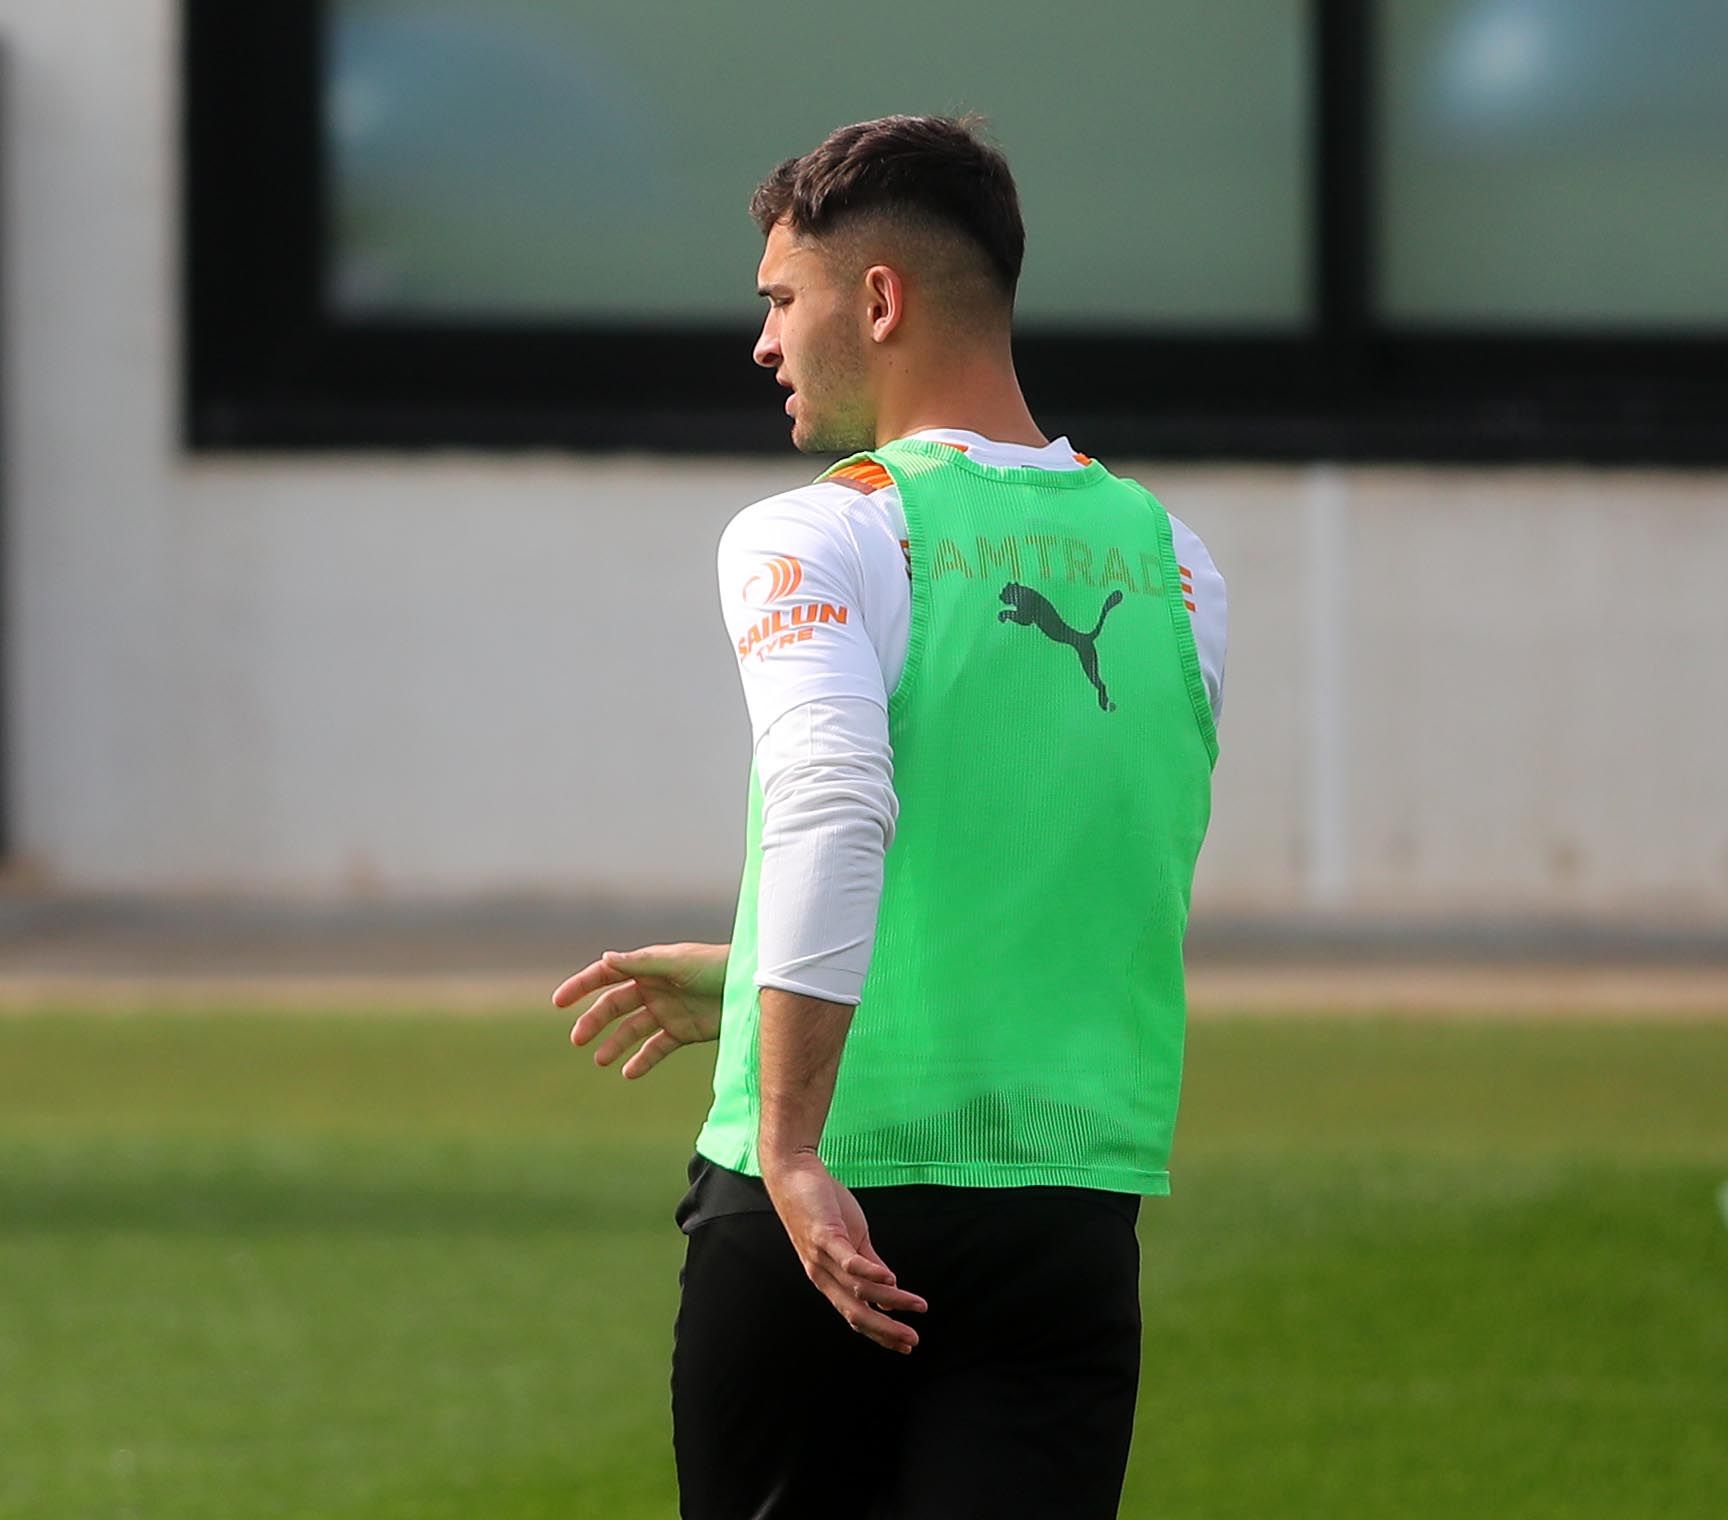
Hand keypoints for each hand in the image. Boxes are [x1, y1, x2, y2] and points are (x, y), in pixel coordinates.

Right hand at [552, 942, 727, 1079]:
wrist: (753, 987)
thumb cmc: (717, 966)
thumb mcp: (678, 964)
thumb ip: (642, 964)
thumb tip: (606, 958)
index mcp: (649, 967)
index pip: (607, 975)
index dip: (581, 986)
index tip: (559, 1002)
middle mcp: (654, 989)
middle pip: (614, 1006)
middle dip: (594, 1022)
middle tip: (577, 1039)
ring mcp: (667, 1011)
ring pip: (632, 1031)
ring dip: (614, 1045)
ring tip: (601, 1060)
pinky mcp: (683, 1032)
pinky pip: (656, 1048)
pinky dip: (642, 1061)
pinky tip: (628, 1072)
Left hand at [761, 1149, 926, 1354]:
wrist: (793, 1173)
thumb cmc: (821, 1205)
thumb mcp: (851, 1238)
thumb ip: (869, 1263)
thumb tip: (892, 1286)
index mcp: (829, 1280)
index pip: (856, 1315)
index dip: (880, 1333)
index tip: (906, 1346)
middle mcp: (822, 1275)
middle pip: (856, 1312)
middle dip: (886, 1330)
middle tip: (913, 1340)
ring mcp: (821, 1257)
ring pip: (858, 1289)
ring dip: (891, 1299)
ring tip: (917, 1304)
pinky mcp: (823, 1235)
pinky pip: (846, 1260)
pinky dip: (869, 1272)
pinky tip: (891, 1278)